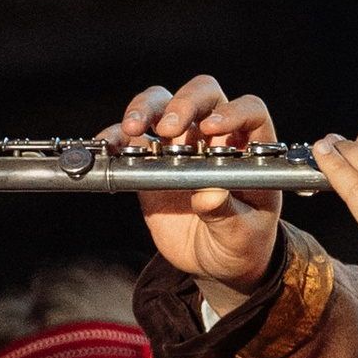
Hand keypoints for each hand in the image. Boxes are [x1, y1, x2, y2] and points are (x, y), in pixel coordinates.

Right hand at [100, 75, 284, 288]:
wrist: (213, 262)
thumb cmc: (240, 244)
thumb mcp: (241, 236)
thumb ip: (227, 214)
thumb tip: (209, 195)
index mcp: (249, 150)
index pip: (250, 112)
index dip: (234, 112)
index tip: (212, 127)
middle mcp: (215, 138)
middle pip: (202, 95)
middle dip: (183, 103)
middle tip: (168, 128)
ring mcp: (181, 145)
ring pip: (163, 104)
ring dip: (145, 109)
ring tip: (132, 130)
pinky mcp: (150, 160)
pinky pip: (130, 139)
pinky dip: (116, 136)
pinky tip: (107, 145)